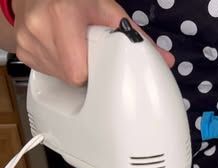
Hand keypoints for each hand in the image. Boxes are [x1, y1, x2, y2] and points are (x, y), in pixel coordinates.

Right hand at [12, 0, 173, 84]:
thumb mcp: (105, 8)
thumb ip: (134, 36)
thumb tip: (163, 60)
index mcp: (61, 14)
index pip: (79, 71)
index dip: (94, 71)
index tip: (100, 63)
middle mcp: (40, 28)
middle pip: (71, 76)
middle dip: (85, 69)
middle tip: (87, 51)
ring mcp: (29, 42)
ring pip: (60, 77)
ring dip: (72, 69)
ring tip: (74, 47)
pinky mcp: (24, 53)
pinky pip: (48, 73)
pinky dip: (58, 66)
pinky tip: (61, 50)